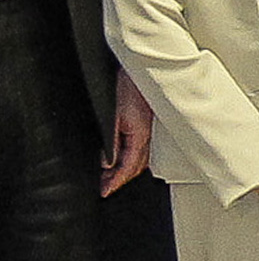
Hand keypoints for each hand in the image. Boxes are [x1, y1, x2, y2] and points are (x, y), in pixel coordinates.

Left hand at [102, 69, 152, 194]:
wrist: (141, 68)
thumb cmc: (128, 86)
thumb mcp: (113, 117)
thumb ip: (111, 143)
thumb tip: (106, 163)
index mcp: (141, 137)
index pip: (127, 168)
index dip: (115, 182)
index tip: (105, 191)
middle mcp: (149, 136)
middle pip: (135, 166)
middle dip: (120, 179)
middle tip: (106, 187)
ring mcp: (151, 130)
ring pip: (141, 158)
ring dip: (127, 169)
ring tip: (112, 175)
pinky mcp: (150, 123)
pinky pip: (143, 148)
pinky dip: (133, 157)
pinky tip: (126, 156)